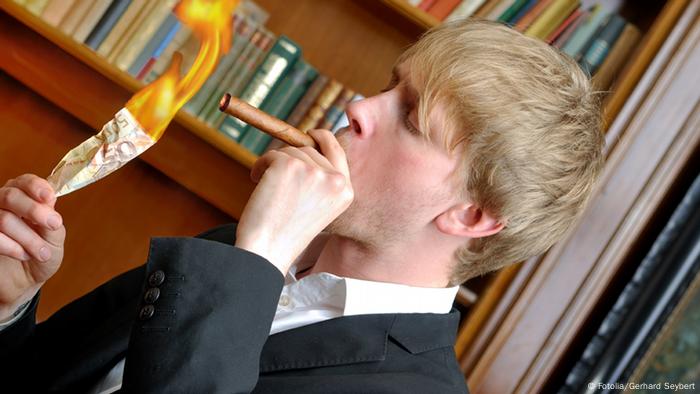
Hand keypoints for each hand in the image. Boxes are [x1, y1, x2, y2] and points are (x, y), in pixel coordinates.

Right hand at [0, 174, 64, 319]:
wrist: (26, 281)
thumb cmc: (42, 254)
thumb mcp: (54, 238)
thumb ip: (51, 220)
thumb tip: (48, 202)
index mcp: (24, 198)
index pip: (25, 182)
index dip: (36, 187)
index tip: (49, 198)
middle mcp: (3, 204)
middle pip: (10, 196)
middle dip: (35, 211)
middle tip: (54, 225)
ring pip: (3, 218)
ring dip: (28, 238)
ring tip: (42, 253)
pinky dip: (13, 248)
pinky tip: (24, 255)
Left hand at [235, 129, 352, 274]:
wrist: (267, 251)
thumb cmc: (286, 234)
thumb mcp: (317, 207)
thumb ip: (320, 180)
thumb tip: (307, 146)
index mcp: (346, 191)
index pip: (338, 152)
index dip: (323, 139)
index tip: (310, 134)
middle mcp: (334, 180)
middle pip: (309, 151)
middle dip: (288, 160)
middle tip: (274, 181)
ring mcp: (312, 170)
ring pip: (289, 152)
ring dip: (273, 166)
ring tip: (268, 192)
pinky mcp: (288, 165)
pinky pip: (271, 155)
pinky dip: (260, 167)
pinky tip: (258, 186)